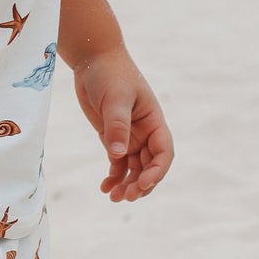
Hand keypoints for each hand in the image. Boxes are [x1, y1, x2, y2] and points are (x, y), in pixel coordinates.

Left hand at [72, 46, 173, 202]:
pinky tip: (105, 188)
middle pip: (150, 165)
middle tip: (126, 197)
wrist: (94, 60)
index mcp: (154, 121)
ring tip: (114, 198)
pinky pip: (117, 163)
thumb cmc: (110, 74)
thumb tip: (118, 154)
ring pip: (134, 168)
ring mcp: (130, 136)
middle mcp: (145, 132)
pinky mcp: (113, 137)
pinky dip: (114, 177)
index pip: (164, 152)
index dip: (157, 171)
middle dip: (141, 184)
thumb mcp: (115, 98)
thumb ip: (117, 126)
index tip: (143, 184)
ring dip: (127, 184)